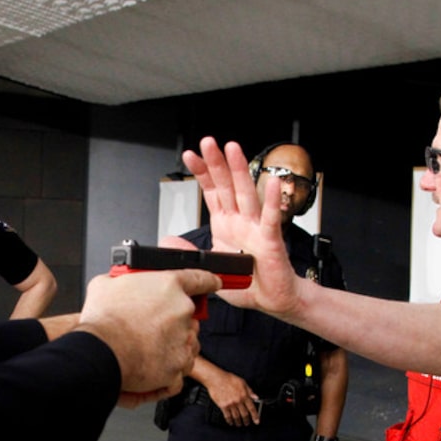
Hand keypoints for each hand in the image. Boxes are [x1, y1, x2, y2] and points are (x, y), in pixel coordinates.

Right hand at [78, 269, 219, 403]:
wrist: (99, 353)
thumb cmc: (102, 320)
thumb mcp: (105, 284)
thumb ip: (121, 280)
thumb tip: (117, 282)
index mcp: (169, 286)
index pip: (199, 279)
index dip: (208, 281)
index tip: (214, 283)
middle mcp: (182, 312)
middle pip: (189, 317)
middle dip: (174, 322)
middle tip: (151, 326)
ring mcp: (183, 341)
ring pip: (187, 344)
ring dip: (173, 346)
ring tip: (148, 348)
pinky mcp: (178, 366)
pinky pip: (180, 369)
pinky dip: (168, 371)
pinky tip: (151, 367)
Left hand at [181, 137, 302, 317]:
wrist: (271, 299)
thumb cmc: (246, 282)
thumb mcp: (209, 266)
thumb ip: (190, 252)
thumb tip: (168, 240)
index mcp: (225, 223)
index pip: (211, 191)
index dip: (201, 172)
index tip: (190, 155)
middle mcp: (240, 220)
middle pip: (227, 185)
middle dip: (217, 163)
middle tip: (208, 142)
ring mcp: (255, 227)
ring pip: (246, 194)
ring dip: (239, 171)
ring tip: (233, 150)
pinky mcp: (270, 240)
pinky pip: (271, 218)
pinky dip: (272, 201)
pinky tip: (272, 183)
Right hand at [202, 366, 258, 425]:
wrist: (216, 379)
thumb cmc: (228, 379)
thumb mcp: (242, 382)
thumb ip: (249, 391)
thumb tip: (255, 397)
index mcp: (244, 395)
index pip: (252, 408)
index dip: (255, 416)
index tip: (256, 421)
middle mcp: (238, 401)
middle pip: (244, 414)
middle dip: (246, 421)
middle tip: (247, 423)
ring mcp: (230, 404)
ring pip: (236, 417)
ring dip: (238, 422)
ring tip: (239, 424)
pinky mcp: (223, 406)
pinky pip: (227, 416)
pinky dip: (229, 421)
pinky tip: (230, 422)